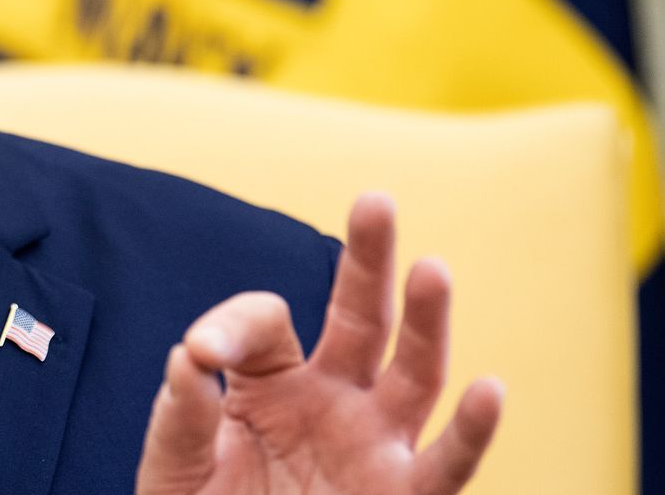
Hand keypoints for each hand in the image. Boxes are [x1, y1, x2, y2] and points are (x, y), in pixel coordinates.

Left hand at [136, 194, 503, 494]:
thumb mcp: (175, 464)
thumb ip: (181, 414)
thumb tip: (188, 357)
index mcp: (270, 378)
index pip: (264, 320)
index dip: (231, 326)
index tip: (199, 355)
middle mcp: (332, 397)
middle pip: (361, 316)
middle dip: (370, 259)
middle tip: (375, 199)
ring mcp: (372, 442)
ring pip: (414, 372)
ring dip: (427, 323)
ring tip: (431, 269)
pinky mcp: (401, 494)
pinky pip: (445, 463)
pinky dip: (470, 431)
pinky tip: (489, 391)